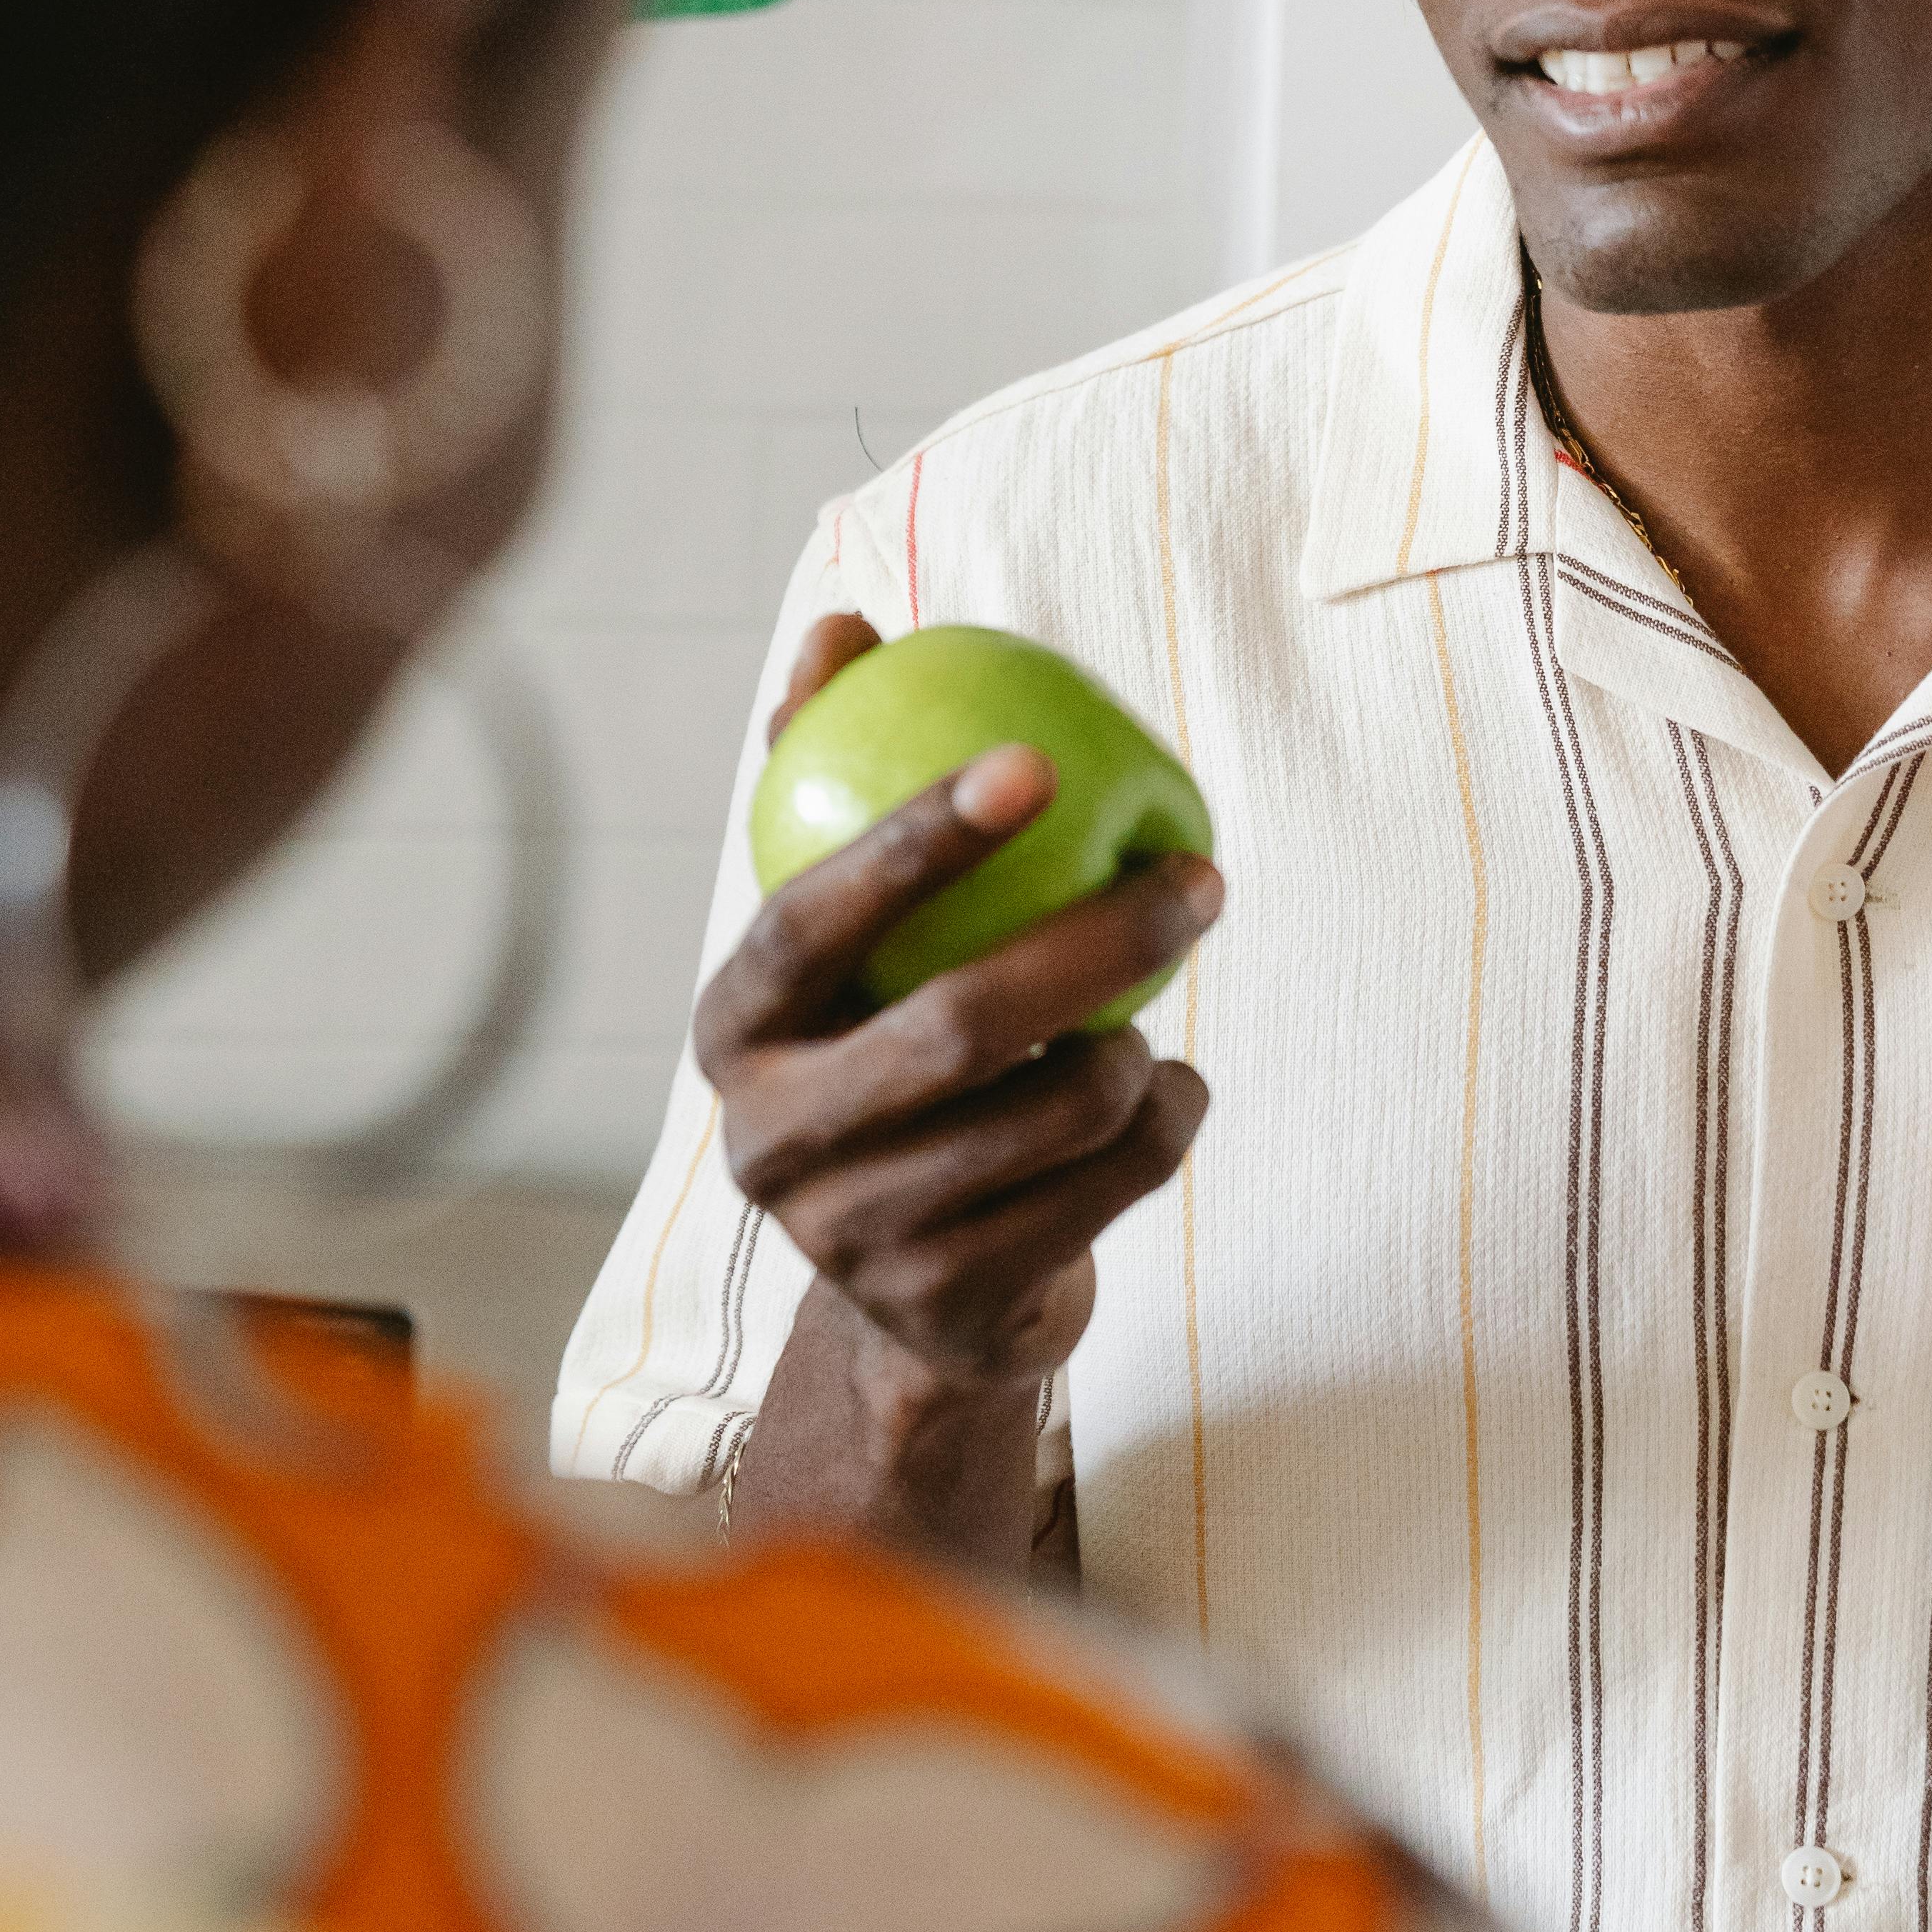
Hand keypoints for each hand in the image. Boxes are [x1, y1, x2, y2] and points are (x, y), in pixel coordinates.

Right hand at [694, 614, 1217, 1411]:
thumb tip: (842, 623)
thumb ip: (834, 777)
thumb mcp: (857, 937)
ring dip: (1136, 1047)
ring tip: (1149, 1013)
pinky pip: (1105, 1189)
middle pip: (954, 1026)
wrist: (922, 1292)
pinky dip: (1166, 1122)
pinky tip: (1163, 1094)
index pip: (811, 916)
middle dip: (1098, 939)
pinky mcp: (951, 1308)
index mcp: (734, 1030)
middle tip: (1198, 877)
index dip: (914, 837)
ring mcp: (856, 1241)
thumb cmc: (893, 1051)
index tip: (1032, 760)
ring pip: (1051, 1112)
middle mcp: (770, 1143)